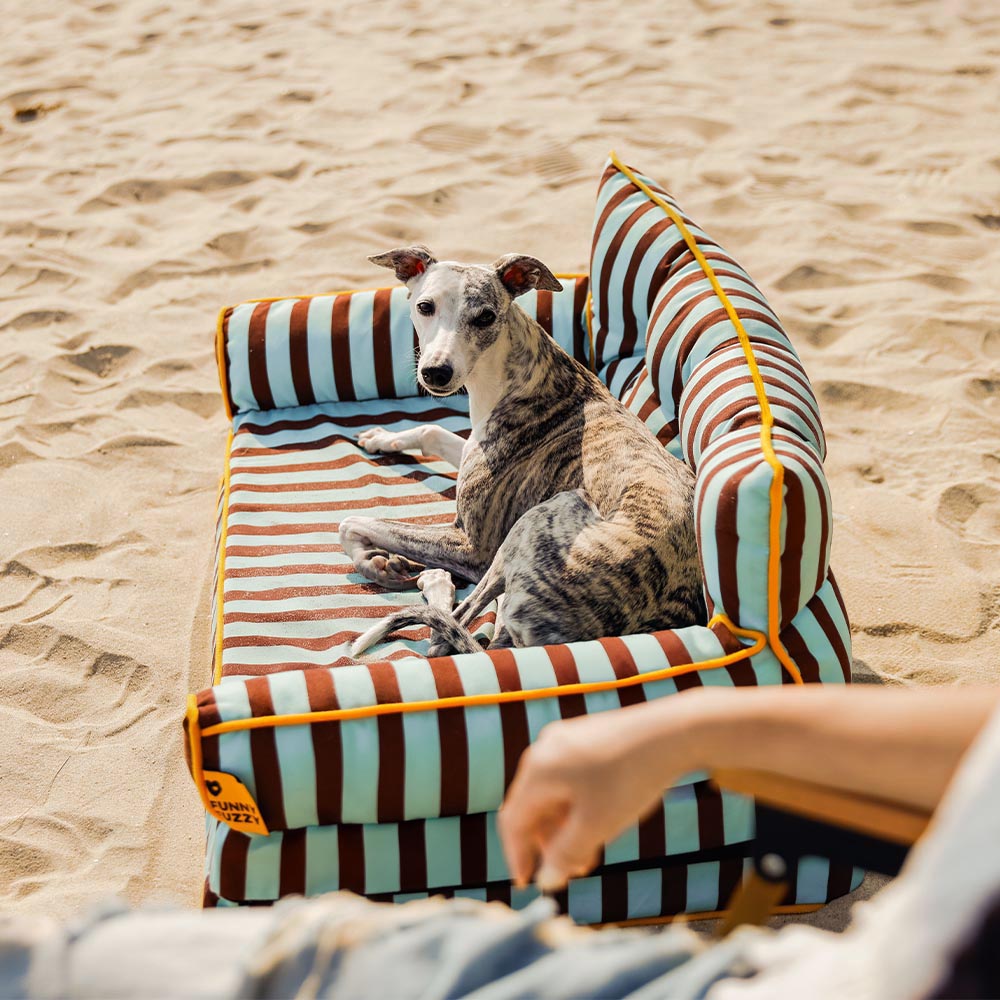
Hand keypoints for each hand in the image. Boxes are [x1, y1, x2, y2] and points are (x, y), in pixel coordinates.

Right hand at [497, 696, 709, 892]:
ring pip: (552, 792)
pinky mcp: (585, 736)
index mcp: (538, 770)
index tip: (527, 884)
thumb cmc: (630, 779)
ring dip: (564, 827)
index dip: (517, 856)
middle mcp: (544, 749)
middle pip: (531, 806)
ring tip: (589, 853)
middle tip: (571, 872)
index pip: (513, 821)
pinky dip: (576, 805)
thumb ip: (566, 855)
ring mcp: (564, 739)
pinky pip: (568, 777)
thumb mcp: (597, 825)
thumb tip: (545, 881)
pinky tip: (598, 822)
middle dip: (547, 843)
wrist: (672, 731)